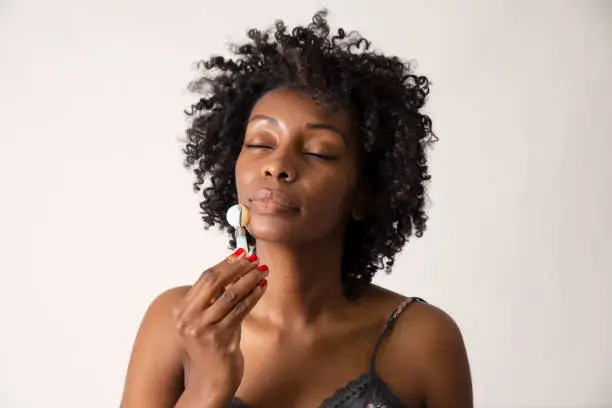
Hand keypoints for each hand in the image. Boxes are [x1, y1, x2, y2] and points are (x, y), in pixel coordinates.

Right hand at [172, 249, 267, 403]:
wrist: (212, 379)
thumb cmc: (213, 346)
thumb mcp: (207, 320)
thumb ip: (214, 298)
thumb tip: (236, 268)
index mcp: (182, 310)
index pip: (205, 277)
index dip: (225, 263)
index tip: (241, 253)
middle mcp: (188, 318)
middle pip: (214, 281)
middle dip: (237, 267)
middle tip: (254, 259)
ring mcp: (202, 329)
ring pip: (230, 294)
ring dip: (249, 279)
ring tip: (263, 271)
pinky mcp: (219, 338)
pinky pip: (240, 310)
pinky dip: (253, 296)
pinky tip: (263, 288)